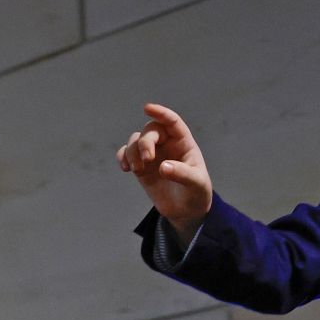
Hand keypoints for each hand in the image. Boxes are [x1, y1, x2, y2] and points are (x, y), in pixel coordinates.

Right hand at [117, 102, 212, 240]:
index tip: (147, 108)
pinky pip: (126, 153)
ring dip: (132, 152)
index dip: (160, 113)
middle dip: (145, 142)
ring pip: (135, 141)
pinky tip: (125, 168)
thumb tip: (163, 167)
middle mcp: (166, 144)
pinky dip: (123, 157)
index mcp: (183, 143)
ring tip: (138, 170)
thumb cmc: (196, 194)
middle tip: (147, 159)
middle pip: (150, 131)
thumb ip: (182, 174)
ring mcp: (152, 153)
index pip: (172, 122)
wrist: (186, 211)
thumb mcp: (196, 185)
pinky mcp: (141, 165)